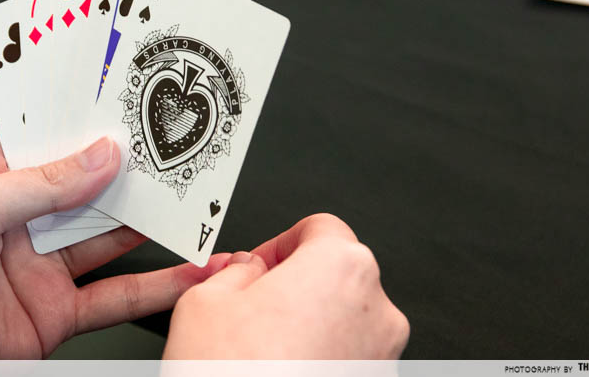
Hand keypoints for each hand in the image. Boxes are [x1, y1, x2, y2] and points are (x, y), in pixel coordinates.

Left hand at [0, 127, 228, 357]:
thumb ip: (37, 184)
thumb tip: (98, 155)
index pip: (45, 136)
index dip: (86, 119)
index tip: (128, 99)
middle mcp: (14, 217)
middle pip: (85, 184)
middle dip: (129, 168)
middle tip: (173, 146)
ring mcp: (37, 265)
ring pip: (108, 236)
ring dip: (150, 221)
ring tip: (192, 200)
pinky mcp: (53, 312)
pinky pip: (113, 297)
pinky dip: (154, 287)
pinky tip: (184, 272)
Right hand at [163, 214, 409, 358]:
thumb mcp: (206, 299)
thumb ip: (235, 270)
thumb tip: (245, 269)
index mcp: (341, 266)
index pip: (319, 227)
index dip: (280, 242)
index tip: (258, 264)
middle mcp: (376, 309)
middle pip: (335, 273)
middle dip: (294, 284)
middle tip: (251, 306)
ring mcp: (382, 357)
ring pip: (343, 320)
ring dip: (307, 325)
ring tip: (258, 349)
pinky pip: (348, 359)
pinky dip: (318, 360)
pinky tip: (276, 372)